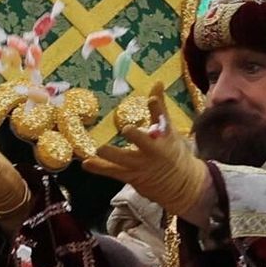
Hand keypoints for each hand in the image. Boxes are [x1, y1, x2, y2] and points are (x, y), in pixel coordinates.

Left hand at [84, 86, 211, 221]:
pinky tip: (86, 163)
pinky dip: (99, 168)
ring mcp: (140, 166)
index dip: (157, 110)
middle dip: (137, 137)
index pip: (161, 120)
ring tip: (99, 148)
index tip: (151, 100)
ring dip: (111, 155)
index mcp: (164, 137)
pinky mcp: (130, 176)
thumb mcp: (169, 130)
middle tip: (127, 129)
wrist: (179, 184)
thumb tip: (158, 82)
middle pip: (144, 143)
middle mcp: (152, 152)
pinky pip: (113, 172)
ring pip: (124, 160)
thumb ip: (159, 108)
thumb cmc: (171, 151)